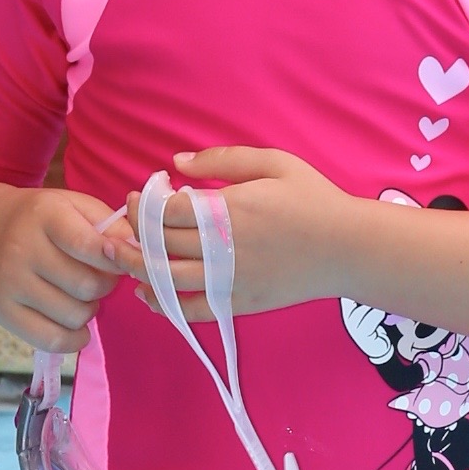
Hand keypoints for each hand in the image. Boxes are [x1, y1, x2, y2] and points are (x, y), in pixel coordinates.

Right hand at [0, 184, 132, 351]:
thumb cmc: (40, 219)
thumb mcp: (73, 205)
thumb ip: (111, 224)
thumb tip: (139, 252)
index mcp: (44, 214)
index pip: (91, 246)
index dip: (117, 260)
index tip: (120, 261)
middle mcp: (21, 248)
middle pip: (86, 286)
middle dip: (105, 286)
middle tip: (99, 278)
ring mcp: (9, 283)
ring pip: (73, 315)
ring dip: (90, 311)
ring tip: (82, 296)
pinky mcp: (1, 312)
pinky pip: (50, 339)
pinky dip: (74, 339)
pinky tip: (77, 326)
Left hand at [122, 148, 354, 320]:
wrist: (348, 248)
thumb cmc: (312, 199)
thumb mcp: (274, 163)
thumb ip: (223, 160)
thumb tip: (175, 162)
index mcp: (229, 209)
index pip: (166, 210)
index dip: (144, 202)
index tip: (141, 193)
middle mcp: (224, 247)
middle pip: (159, 244)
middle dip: (132, 232)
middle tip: (123, 222)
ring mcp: (230, 280)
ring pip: (166, 280)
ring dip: (136, 268)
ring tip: (120, 257)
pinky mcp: (239, 303)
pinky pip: (191, 310)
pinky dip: (164, 305)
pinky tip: (148, 294)